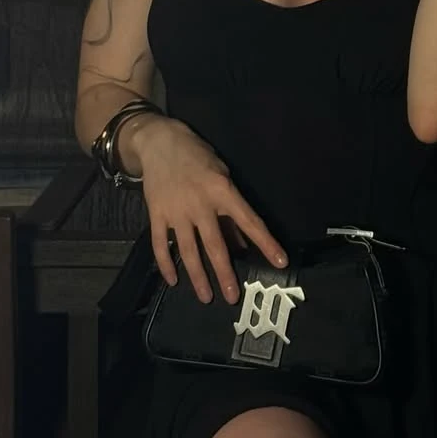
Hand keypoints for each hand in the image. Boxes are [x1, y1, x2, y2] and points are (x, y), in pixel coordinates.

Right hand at [132, 116, 287, 304]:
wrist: (160, 141)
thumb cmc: (198, 158)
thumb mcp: (223, 177)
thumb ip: (231, 211)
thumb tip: (241, 243)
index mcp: (223, 191)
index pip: (250, 222)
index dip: (266, 243)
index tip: (280, 262)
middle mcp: (201, 204)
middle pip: (215, 245)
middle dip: (225, 273)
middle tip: (232, 296)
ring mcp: (176, 211)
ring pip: (187, 250)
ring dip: (197, 276)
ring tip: (206, 296)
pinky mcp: (156, 214)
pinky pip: (160, 244)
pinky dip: (166, 264)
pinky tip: (173, 280)